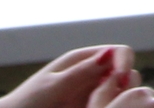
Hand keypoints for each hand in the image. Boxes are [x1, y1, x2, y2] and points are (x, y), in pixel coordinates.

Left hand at [0, 46, 153, 107]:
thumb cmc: (26, 103)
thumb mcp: (53, 87)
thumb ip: (81, 71)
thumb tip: (111, 53)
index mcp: (83, 60)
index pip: (120, 52)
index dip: (125, 63)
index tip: (120, 81)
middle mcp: (93, 74)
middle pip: (127, 71)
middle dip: (125, 85)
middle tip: (110, 101)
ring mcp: (94, 93)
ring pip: (123, 91)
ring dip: (120, 99)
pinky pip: (113, 105)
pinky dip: (113, 107)